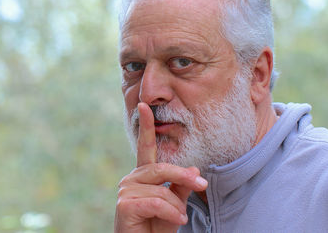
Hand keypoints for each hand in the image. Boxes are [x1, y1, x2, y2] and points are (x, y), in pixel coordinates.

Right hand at [115, 102, 207, 232]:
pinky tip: (177, 222)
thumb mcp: (175, 206)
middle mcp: (131, 179)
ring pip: (162, 189)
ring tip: (180, 219)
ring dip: (176, 207)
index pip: (145, 147)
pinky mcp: (124, 205)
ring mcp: (125, 191)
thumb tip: (194, 168)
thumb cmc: (158, 227)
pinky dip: (171, 213)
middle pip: (161, 168)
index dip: (145, 126)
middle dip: (184, 176)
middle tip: (202, 184)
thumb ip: (181, 188)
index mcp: (143, 175)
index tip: (143, 106)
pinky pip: (157, 202)